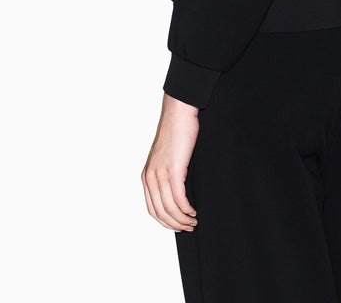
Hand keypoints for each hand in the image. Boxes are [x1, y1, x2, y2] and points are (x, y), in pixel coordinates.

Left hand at [142, 92, 199, 231]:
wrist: (179, 112)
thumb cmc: (177, 131)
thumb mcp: (166, 156)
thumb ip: (167, 173)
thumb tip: (177, 189)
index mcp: (146, 176)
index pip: (152, 208)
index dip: (165, 221)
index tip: (177, 225)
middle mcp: (150, 177)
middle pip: (159, 212)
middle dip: (174, 224)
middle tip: (188, 227)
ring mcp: (160, 175)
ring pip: (169, 209)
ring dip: (182, 220)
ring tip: (193, 222)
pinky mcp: (173, 171)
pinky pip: (179, 199)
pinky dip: (186, 210)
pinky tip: (194, 212)